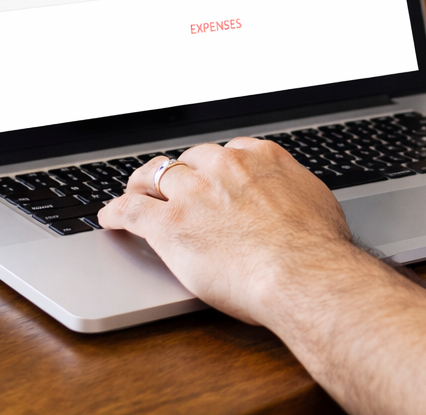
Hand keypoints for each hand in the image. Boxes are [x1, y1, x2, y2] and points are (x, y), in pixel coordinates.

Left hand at [98, 138, 363, 323]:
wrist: (301, 273)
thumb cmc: (316, 248)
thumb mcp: (316, 202)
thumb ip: (294, 192)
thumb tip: (296, 200)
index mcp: (260, 158)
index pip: (227, 152)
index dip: (214, 168)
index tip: (211, 177)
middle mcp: (224, 167)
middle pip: (189, 160)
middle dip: (180, 174)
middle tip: (172, 188)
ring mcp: (193, 193)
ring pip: (155, 178)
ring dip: (142, 186)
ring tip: (134, 193)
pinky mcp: (169, 224)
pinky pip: (131, 210)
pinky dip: (116, 212)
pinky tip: (109, 217)